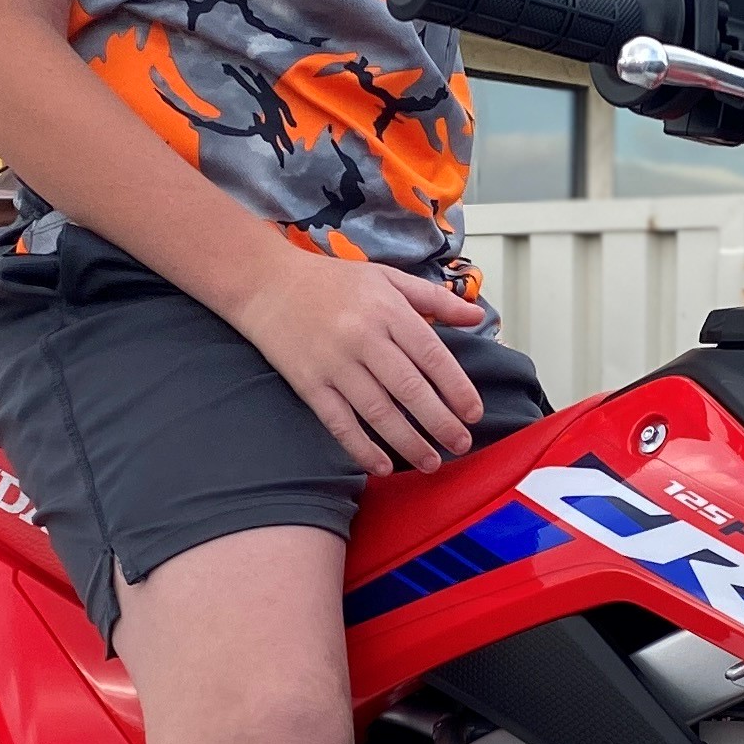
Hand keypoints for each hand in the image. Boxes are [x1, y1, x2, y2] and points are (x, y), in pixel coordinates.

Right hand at [231, 251, 489, 473]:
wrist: (266, 283)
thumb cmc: (331, 281)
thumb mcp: (387, 278)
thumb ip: (435, 299)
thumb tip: (477, 315)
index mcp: (387, 310)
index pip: (432, 355)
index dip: (457, 388)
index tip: (474, 413)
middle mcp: (363, 336)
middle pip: (409, 388)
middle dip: (440, 422)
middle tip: (461, 444)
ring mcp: (333, 362)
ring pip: (377, 410)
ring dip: (407, 442)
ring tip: (430, 462)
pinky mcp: (307, 382)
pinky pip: (338, 421)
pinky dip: (360, 447)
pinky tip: (380, 465)